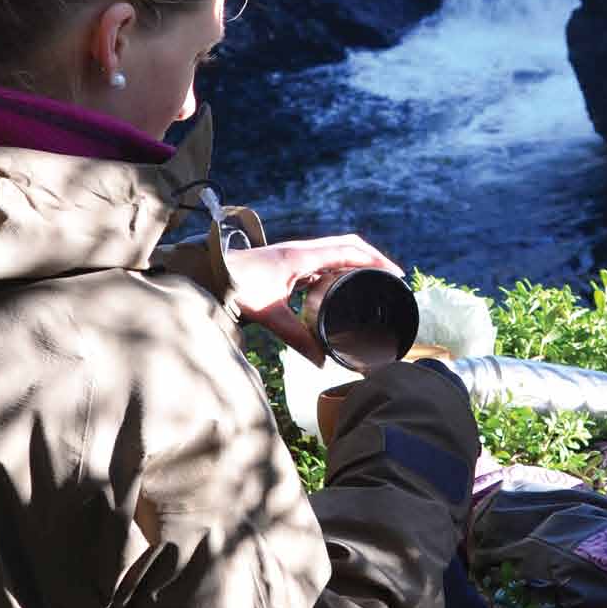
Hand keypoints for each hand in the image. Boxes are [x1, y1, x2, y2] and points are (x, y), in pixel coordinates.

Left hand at [224, 235, 402, 365]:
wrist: (211, 274)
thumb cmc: (238, 287)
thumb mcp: (271, 314)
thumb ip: (297, 338)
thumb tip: (321, 360)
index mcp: (303, 256)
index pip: (349, 250)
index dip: (376, 260)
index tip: (395, 273)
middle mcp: (302, 250)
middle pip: (347, 246)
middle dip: (372, 259)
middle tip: (391, 277)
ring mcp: (295, 255)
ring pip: (334, 251)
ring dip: (355, 261)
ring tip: (373, 280)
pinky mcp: (288, 263)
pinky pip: (321, 261)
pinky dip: (337, 269)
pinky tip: (340, 285)